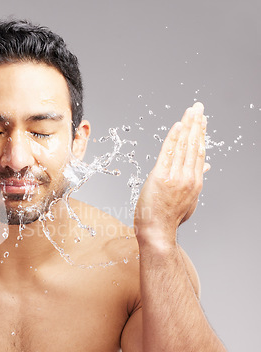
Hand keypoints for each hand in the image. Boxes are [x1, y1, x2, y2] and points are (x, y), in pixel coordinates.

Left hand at [134, 102, 209, 243]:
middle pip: (194, 145)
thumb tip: (206, 166)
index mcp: (195, 182)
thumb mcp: (188, 200)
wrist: (157, 232)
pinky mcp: (160, 177)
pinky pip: (168, 154)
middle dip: (196, 124)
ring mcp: (175, 177)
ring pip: (184, 147)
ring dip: (187, 126)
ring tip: (190, 111)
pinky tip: (177, 126)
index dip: (201, 135)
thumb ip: (194, 182)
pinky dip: (173, 139)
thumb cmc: (169, 218)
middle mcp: (188, 178)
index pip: (200, 153)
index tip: (202, 121)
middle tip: (198, 108)